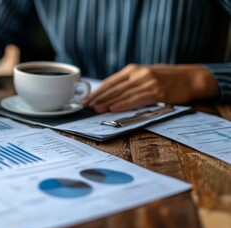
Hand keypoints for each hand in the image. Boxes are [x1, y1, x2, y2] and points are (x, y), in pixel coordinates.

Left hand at [83, 64, 219, 112]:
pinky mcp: (157, 93)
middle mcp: (139, 74)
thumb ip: (128, 82)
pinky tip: (113, 108)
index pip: (110, 81)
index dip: (97, 91)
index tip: (86, 99)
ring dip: (107, 102)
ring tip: (95, 109)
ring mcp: (148, 83)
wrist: (191, 78)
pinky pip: (136, 99)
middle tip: (86, 106)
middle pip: (114, 88)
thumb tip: (109, 94)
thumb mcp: (144, 75)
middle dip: (98, 97)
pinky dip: (123, 104)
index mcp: (133, 69)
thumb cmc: (166, 79)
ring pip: (122, 94)